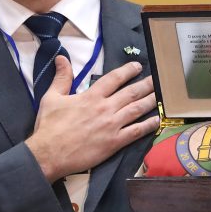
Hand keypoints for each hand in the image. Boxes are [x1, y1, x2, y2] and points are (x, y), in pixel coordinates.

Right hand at [25, 57, 158, 180]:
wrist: (49, 154)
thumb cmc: (49, 127)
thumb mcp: (52, 97)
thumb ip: (61, 77)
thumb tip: (61, 58)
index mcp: (91, 96)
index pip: (114, 79)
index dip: (127, 71)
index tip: (138, 66)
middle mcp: (105, 108)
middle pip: (131, 92)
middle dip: (146, 84)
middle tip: (158, 79)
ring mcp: (112, 125)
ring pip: (136, 109)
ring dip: (150, 100)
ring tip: (161, 94)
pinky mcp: (114, 142)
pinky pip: (136, 132)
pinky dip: (148, 125)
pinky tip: (157, 120)